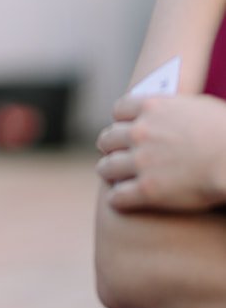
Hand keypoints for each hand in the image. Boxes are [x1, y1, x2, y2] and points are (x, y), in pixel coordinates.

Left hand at [96, 92, 225, 211]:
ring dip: (108, 172)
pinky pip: (117, 196)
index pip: (119, 110)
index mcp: (151, 107)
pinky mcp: (147, 191)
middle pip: (108, 138)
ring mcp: (141, 161)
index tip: (122, 128)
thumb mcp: (200, 106)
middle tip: (113, 155)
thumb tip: (178, 109)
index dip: (120, 121)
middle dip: (111, 147)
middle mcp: (140, 132)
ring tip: (112, 178)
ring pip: (107, 167)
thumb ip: (179, 107)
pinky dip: (116, 199)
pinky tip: (119, 201)